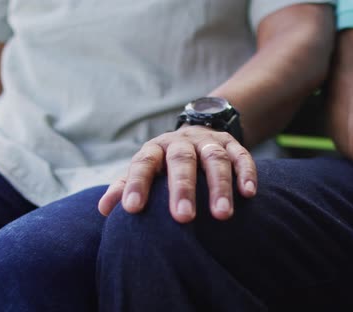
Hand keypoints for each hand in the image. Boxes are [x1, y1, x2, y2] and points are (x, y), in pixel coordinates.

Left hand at [98, 125, 257, 222]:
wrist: (198, 131)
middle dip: (182, 188)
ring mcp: (209, 142)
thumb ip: (125, 185)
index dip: (136, 184)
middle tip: (183, 218)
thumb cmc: (165, 162)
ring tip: (222, 215)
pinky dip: (246, 173)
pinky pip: (242, 155)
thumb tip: (104, 210)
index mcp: (156, 149)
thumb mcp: (146, 168)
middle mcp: (182, 142)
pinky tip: (248, 194)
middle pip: (181, 160)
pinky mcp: (232, 144)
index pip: (143, 163)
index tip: (132, 209)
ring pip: (215, 159)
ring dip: (219, 186)